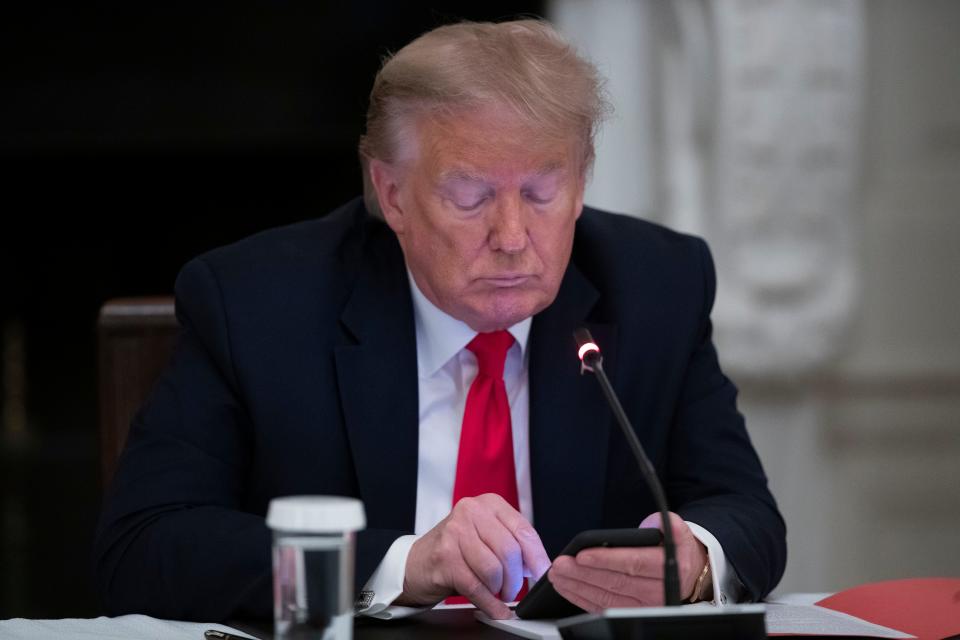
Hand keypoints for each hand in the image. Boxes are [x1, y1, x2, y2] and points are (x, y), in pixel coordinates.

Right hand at [396, 493, 550, 618]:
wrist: (417, 561)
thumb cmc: (457, 548)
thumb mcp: (487, 535)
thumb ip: (512, 543)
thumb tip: (538, 565)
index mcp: (489, 504)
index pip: (524, 530)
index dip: (537, 557)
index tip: (543, 574)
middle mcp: (472, 512)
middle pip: (510, 551)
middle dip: (516, 579)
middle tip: (513, 590)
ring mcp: (455, 532)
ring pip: (494, 569)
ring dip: (500, 590)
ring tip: (497, 592)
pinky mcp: (445, 557)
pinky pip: (477, 586)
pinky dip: (490, 604)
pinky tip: (495, 609)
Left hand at [548, 512, 708, 610]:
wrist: (688, 573)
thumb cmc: (675, 548)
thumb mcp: (677, 530)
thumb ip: (668, 523)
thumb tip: (653, 523)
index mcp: (669, 567)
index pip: (633, 564)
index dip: (606, 560)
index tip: (582, 555)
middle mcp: (658, 591)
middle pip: (615, 582)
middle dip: (583, 573)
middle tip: (560, 564)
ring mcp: (645, 605)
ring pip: (607, 598)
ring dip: (578, 587)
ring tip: (557, 575)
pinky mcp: (633, 612)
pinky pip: (605, 607)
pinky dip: (582, 598)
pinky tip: (567, 588)